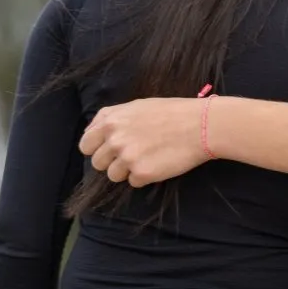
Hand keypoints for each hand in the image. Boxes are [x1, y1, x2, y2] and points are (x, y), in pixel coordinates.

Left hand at [78, 97, 208, 186]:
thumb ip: (112, 118)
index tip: (110, 149)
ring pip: (114, 175)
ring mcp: (127, 158)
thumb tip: (93, 132)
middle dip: (112, 161)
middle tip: (134, 154)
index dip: (96, 148)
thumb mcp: (137, 106)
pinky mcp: (142, 174)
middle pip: (98, 163)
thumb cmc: (172, 112)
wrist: (202, 125)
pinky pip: (134, 182)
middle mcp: (114, 139)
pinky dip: (145, 176)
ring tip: (149, 157)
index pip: (85, 145)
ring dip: (128, 170)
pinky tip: (159, 163)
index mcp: (111, 121)